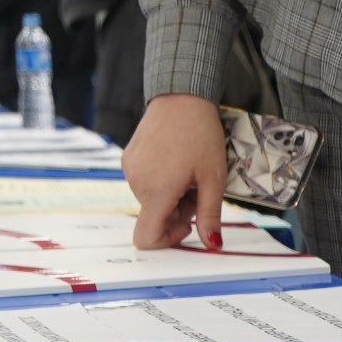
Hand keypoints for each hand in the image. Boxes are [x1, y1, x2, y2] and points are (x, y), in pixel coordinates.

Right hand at [124, 94, 228, 251]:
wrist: (182, 96)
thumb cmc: (200, 134)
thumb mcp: (213, 178)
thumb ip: (210, 215)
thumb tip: (212, 244)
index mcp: (157, 191)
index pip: (146, 237)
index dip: (167, 240)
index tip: (188, 225)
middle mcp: (137, 182)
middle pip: (154, 216)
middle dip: (178, 210)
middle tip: (197, 187)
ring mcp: (130, 169)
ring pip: (150, 199)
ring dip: (170, 195)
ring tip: (188, 170)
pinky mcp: (128, 157)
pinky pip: (144, 182)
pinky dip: (160, 181)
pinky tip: (175, 161)